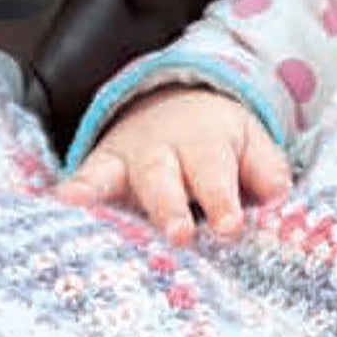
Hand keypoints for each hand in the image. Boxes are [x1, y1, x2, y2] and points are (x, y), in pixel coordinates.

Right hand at [55, 84, 292, 242]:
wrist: (175, 103)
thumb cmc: (219, 141)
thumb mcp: (251, 143)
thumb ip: (266, 169)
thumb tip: (278, 195)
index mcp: (205, 143)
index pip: (215, 174)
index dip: (222, 200)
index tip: (230, 227)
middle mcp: (161, 149)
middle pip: (163, 177)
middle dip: (169, 206)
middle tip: (179, 234)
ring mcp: (125, 158)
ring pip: (115, 174)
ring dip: (103, 194)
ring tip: (84, 208)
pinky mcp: (99, 169)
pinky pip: (82, 178)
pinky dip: (71, 190)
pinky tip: (59, 206)